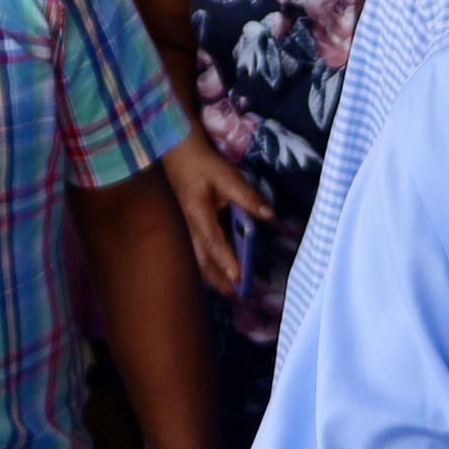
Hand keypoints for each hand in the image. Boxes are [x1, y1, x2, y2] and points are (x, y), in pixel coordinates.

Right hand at [157, 133, 270, 296]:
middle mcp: (192, 226)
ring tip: (229, 290)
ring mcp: (190, 227)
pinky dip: (210, 264)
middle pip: (203, 259)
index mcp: (199, 214)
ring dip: (213, 275)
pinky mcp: (192, 226)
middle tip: (235, 294)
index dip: (226, 260)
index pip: (214, 242)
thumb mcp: (227, 176)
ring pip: (200, 257)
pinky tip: (219, 272)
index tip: (238, 276)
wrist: (179, 154)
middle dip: (218, 278)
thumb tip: (269, 215)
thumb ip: (248, 196)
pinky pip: (200, 251)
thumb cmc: (203, 165)